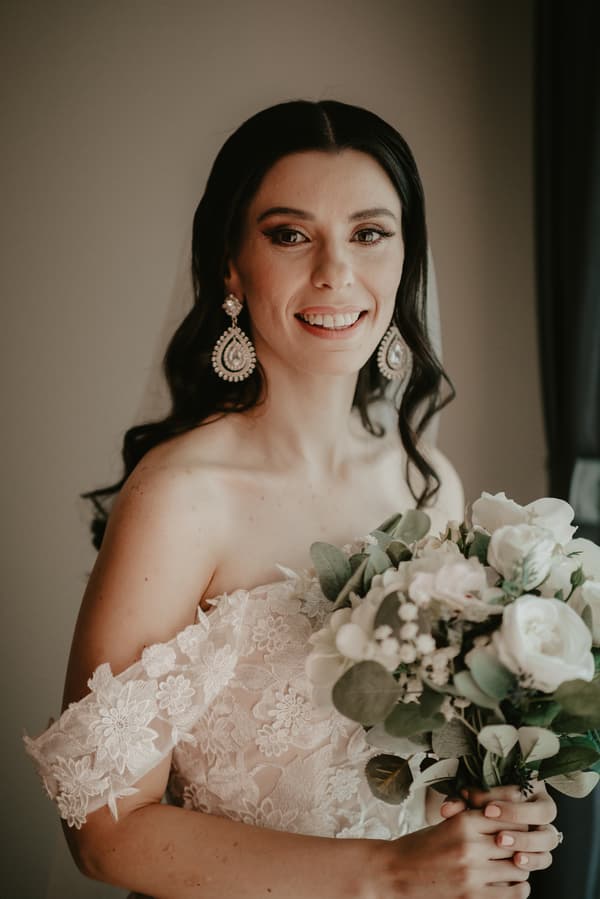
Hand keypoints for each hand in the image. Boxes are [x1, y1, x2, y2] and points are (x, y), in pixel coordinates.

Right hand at [369, 809, 531, 898]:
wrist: (395, 872)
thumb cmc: (421, 846)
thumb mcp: (447, 824)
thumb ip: (476, 821)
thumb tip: (510, 822)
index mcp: (463, 822)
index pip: (509, 817)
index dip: (518, 823)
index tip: (518, 827)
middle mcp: (470, 845)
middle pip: (517, 842)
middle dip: (521, 845)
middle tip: (519, 847)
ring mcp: (472, 873)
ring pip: (519, 868)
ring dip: (520, 868)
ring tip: (513, 866)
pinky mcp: (472, 897)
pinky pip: (513, 892)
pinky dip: (518, 888)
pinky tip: (510, 884)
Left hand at [442, 781, 558, 874]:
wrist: (485, 828)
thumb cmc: (478, 807)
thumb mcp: (469, 802)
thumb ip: (459, 802)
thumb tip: (446, 810)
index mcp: (527, 786)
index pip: (519, 788)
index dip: (499, 797)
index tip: (481, 806)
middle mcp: (541, 806)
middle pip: (544, 811)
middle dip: (518, 817)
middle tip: (495, 824)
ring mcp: (545, 830)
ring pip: (548, 836)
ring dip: (526, 841)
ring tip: (503, 843)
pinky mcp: (543, 851)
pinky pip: (546, 857)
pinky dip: (533, 860)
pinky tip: (517, 862)